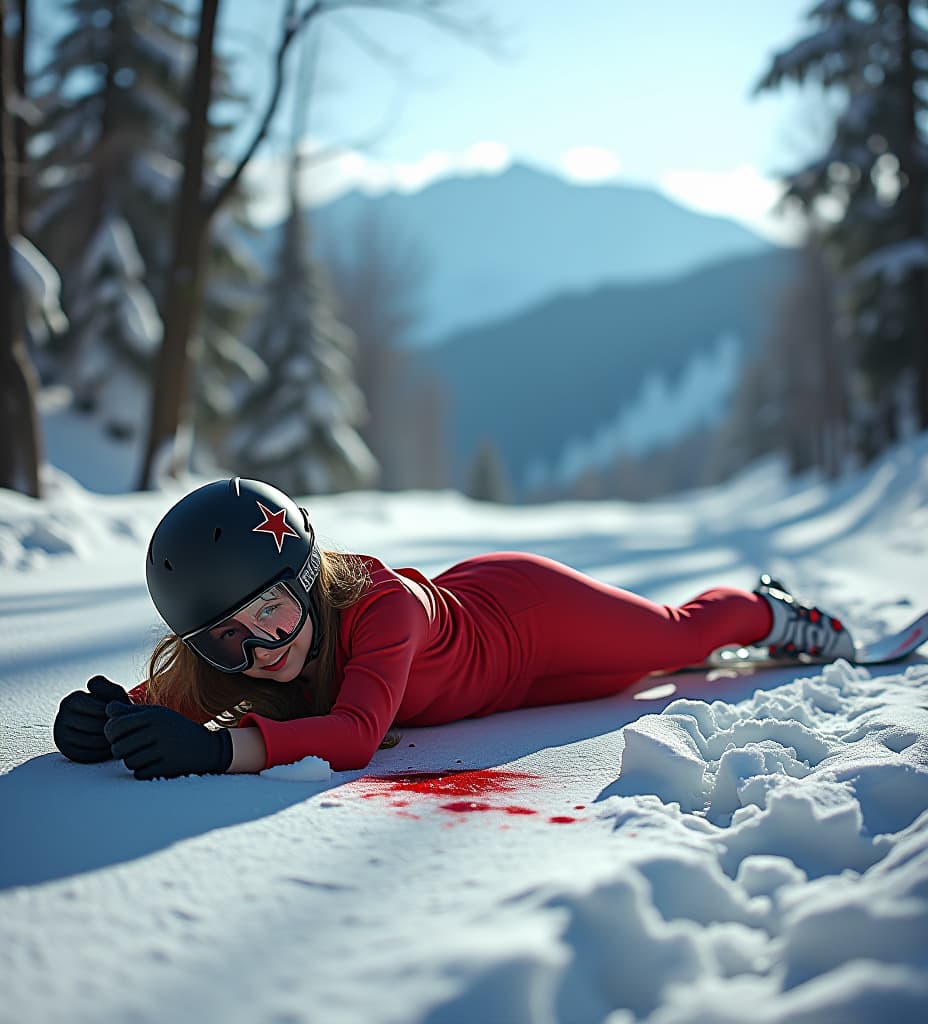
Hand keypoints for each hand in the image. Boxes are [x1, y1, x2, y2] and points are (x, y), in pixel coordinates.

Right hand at [53, 675, 130, 762]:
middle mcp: (61, 716)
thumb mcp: (115, 694)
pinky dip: (101, 753)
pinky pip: (86, 755)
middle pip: (95, 727)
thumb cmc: (113, 706)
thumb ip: (111, 690)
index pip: (99, 709)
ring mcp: (60, 734)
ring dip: (109, 741)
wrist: (105, 723)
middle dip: (112, 728)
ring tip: (118, 736)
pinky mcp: (65, 750)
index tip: (119, 712)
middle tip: (123, 728)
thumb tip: (103, 703)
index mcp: (72, 699)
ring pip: (91, 742)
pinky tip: (109, 746)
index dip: (114, 712)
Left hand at [104, 703, 232, 780]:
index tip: (119, 736)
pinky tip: (153, 765)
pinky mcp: (169, 767)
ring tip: (144, 756)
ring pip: (128, 762)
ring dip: (133, 762)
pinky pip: (140, 774)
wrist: (208, 747)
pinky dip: (143, 772)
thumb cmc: (176, 728)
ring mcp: (165, 749)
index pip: (114, 726)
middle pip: (118, 747)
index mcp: (153, 715)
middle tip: (131, 748)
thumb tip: (107, 709)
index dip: (111, 734)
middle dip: (121, 750)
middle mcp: (159, 730)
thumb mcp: (156, 714)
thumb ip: (130, 712)